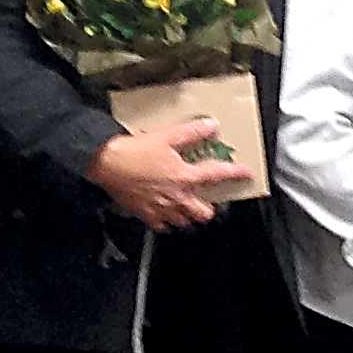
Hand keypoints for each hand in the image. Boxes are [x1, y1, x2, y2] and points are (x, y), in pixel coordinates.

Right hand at [90, 119, 256, 229]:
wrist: (107, 164)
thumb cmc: (135, 151)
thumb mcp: (167, 136)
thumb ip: (192, 132)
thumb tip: (211, 126)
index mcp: (185, 177)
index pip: (217, 175)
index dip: (235, 173)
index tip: (246, 173)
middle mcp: (177, 198)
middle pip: (204, 213)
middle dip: (209, 207)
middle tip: (207, 197)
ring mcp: (162, 210)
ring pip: (185, 222)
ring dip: (189, 214)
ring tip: (187, 203)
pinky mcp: (146, 215)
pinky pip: (163, 226)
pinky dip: (168, 221)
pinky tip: (165, 211)